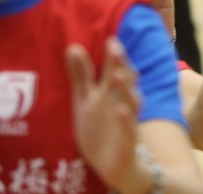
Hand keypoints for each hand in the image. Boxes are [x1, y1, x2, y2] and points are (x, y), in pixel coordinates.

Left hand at [67, 38, 141, 189]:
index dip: (114, 57)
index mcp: (111, 92)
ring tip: (118, 75)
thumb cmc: (99, 128)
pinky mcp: (128, 138)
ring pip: (131, 101)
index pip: (115, 70)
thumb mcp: (85, 100)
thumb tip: (72, 46)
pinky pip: (129, 127)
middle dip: (121, 65)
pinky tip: (121, 110)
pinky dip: (126, 119)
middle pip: (124, 81)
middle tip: (115, 48)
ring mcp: (126, 120)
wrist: (112, 163)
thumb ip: (81, 75)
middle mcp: (121, 102)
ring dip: (125, 89)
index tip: (110, 40)